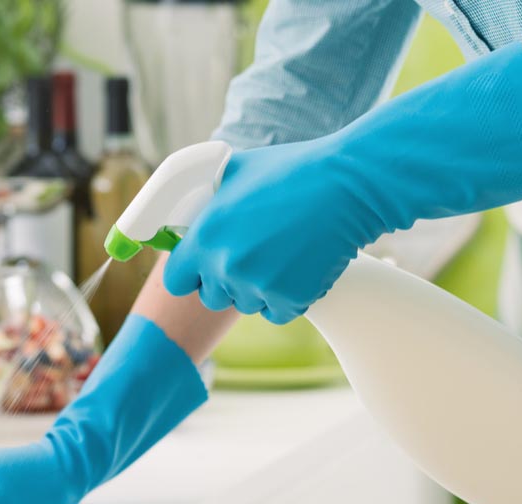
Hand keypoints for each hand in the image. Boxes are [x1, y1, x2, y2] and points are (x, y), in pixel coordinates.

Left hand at [163, 136, 378, 324]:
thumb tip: (194, 210)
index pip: (176, 280)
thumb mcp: (235, 172)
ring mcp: (259, 286)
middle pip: (211, 298)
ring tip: (280, 254)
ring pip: (246, 304)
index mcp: (205, 237)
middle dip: (225, 281)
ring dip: (257, 288)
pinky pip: (277, 312)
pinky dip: (286, 298)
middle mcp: (226, 266)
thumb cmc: (292, 171)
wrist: (345, 186)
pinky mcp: (291, 300)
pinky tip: (297, 267)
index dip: (189, 274)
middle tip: (250, 256)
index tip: (201, 268)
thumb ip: (208, 200)